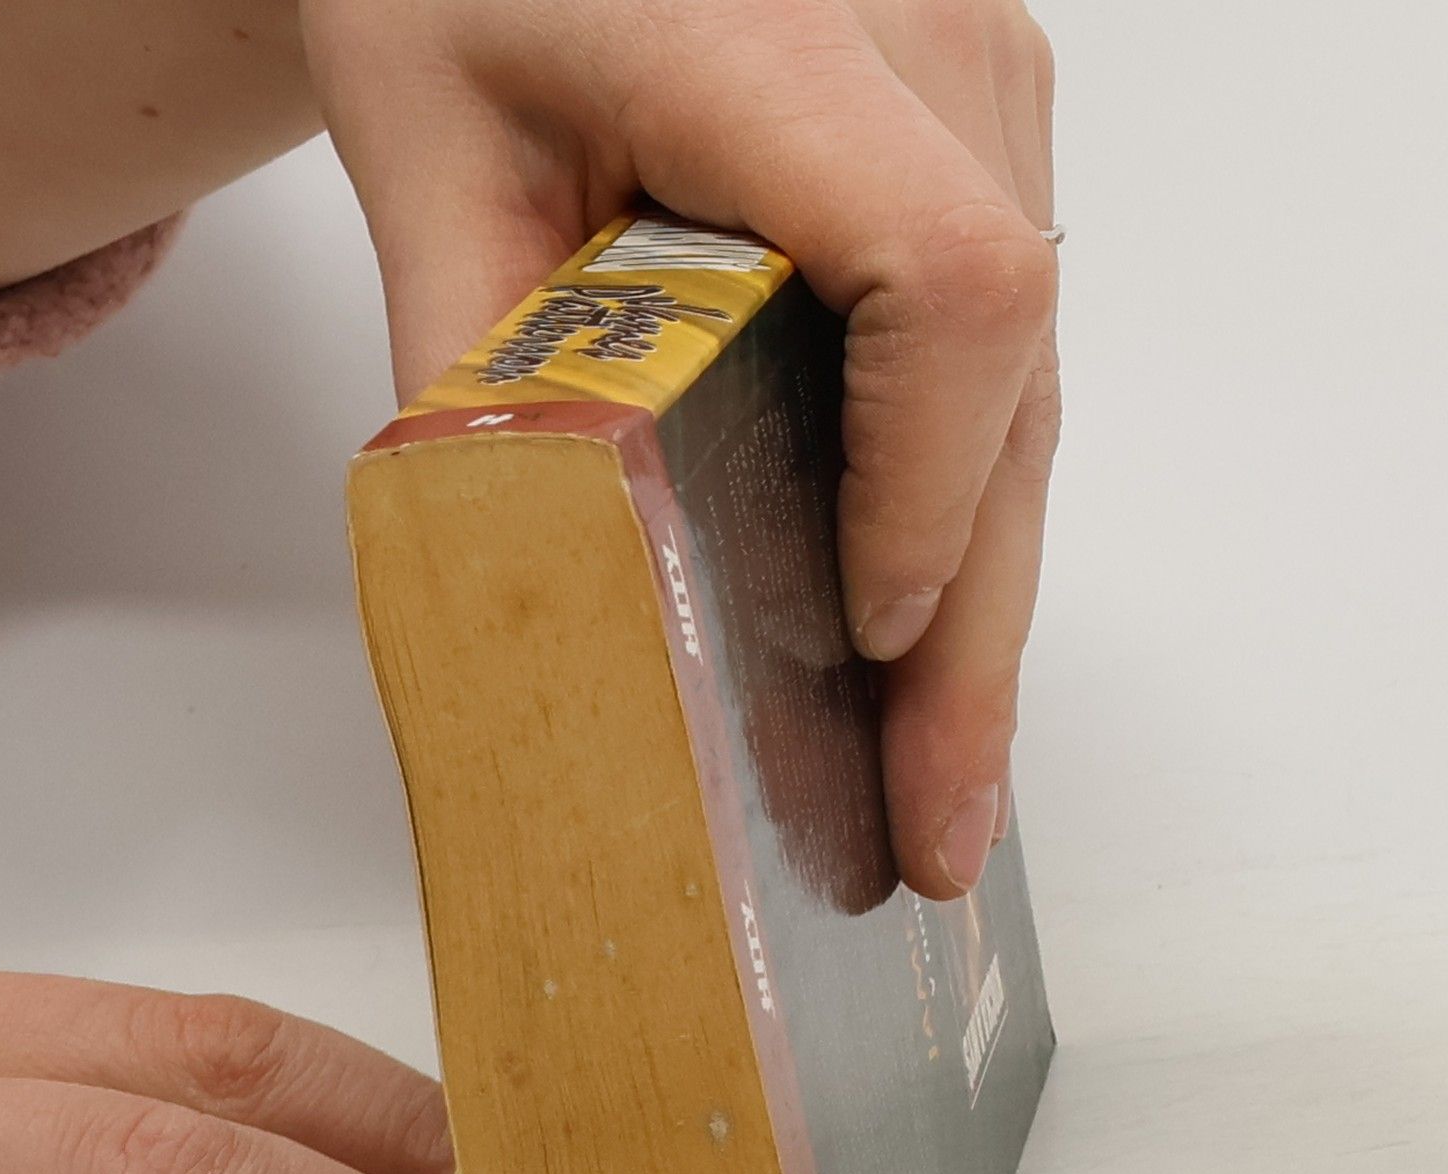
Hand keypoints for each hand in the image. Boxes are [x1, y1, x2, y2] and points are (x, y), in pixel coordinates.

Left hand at [304, 0, 1059, 899]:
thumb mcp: (422, 157)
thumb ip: (479, 372)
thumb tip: (547, 596)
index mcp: (770, 38)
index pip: (937, 284)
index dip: (923, 490)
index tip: (863, 646)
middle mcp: (930, 45)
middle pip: (1008, 377)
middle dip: (975, 632)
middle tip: (938, 821)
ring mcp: (982, 77)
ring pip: (1024, 382)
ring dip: (984, 587)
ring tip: (941, 764)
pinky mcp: (982, 122)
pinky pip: (998, 344)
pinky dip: (964, 497)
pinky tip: (929, 618)